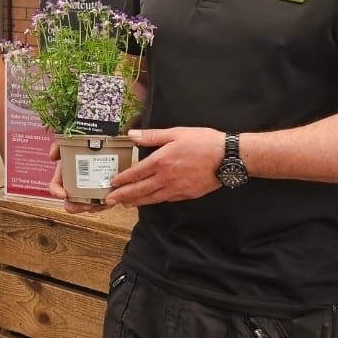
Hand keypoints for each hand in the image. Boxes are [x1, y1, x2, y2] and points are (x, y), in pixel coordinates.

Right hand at [46, 140, 112, 213]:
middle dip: (78, 207)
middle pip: (71, 205)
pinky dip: (107, 204)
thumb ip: (57, 146)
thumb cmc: (85, 144)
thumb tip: (52, 157)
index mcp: (65, 177)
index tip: (63, 194)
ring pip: (88, 207)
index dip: (56, 193)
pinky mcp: (103, 193)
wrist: (105, 141)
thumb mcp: (69, 142)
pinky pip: (104, 204)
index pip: (54, 188)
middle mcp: (75, 187)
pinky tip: (112, 200)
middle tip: (87, 204)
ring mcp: (89, 192)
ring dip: (94, 208)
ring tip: (103, 202)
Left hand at [103, 126, 223, 207]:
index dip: (123, 179)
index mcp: (161, 161)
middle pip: (140, 189)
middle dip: (123, 195)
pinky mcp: (187, 194)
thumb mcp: (176, 133)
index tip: (112, 183)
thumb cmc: (203, 142)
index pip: (136, 173)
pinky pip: (167, 199)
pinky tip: (151, 200)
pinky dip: (155, 201)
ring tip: (126, 204)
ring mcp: (177, 188)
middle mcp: (166, 178)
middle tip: (110, 200)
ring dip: (137, 201)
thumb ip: (152, 136)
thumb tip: (132, 135)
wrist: (227, 158)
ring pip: (152, 198)